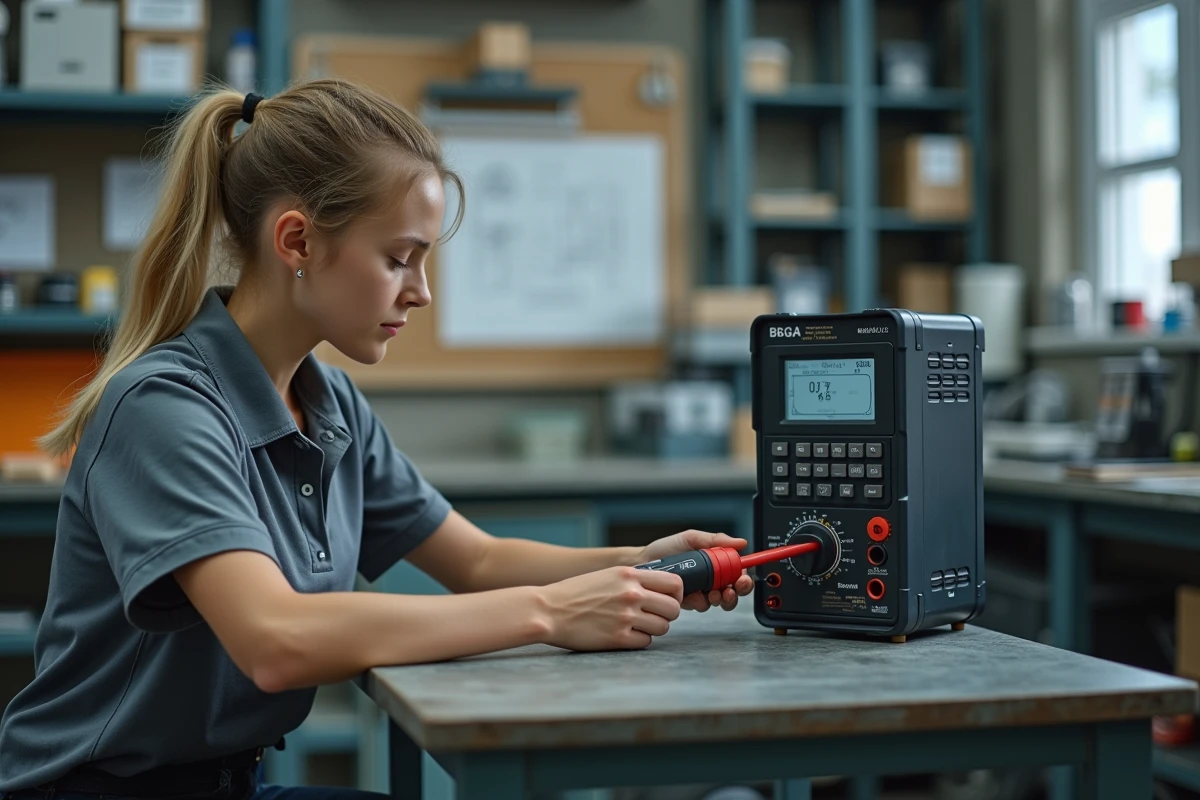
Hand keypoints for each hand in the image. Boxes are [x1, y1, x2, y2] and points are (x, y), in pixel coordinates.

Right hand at [539, 566, 682, 651]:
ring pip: (662, 627)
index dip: (675, 594)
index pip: (674, 583)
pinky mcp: (618, 638)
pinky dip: (638, 640)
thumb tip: (660, 590)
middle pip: (673, 608)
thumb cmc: (575, 593)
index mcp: (629, 574)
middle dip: (666, 614)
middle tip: (653, 616)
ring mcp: (626, 617)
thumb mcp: (607, 575)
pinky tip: (624, 635)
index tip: (668, 599)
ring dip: (653, 629)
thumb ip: (633, 580)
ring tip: (636, 626)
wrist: (548, 610)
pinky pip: (645, 642)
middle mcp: (631, 594)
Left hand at [636, 529, 754, 612]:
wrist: (643, 563)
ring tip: (713, 593)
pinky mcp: (689, 602)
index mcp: (715, 563)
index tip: (742, 578)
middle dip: (736, 593)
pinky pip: (702, 606)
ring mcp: (701, 591)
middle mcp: (711, 578)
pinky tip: (696, 596)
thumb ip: (715, 540)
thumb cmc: (664, 549)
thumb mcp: (691, 538)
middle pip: (734, 591)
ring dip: (721, 599)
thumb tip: (740, 542)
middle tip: (731, 590)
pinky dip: (702, 602)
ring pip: (720, 601)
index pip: (737, 572)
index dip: (744, 578)